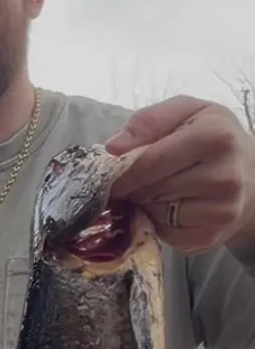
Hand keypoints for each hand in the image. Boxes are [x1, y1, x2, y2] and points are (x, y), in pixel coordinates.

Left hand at [106, 95, 254, 253]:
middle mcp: (223, 176)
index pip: (148, 161)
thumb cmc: (211, 137)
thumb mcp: (185, 112)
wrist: (252, 175)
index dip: (121, 170)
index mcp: (213, 137)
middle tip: (129, 181)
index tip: (108, 173)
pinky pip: (163, 232)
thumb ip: (148, 121)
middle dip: (131, 186)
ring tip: (154, 190)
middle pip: (148, 188)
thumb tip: (113, 147)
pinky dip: (155, 221)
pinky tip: (167, 207)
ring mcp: (221, 210)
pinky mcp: (211, 236)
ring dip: (143, 203)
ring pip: (153, 212)